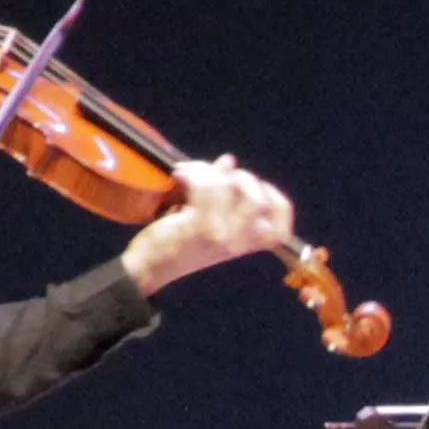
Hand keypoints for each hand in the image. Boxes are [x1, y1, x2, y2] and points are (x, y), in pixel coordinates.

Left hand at [119, 156, 301, 296]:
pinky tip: (179, 175)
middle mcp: (236, 244)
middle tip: (220, 177)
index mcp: (244, 245)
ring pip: (228, 187)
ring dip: (209, 171)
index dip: (277, 203)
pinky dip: (192, 173)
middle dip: (243, 177)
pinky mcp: (196, 228)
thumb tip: (228, 161)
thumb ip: (222, 191)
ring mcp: (219, 236)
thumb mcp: (207, 221)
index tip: (261, 188)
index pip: (279, 231)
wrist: (149, 267)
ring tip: (191, 172)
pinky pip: (204, 188)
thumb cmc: (176, 243)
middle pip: (259, 201)